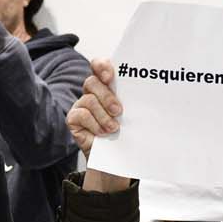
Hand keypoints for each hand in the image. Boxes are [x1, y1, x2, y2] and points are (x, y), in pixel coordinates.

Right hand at [66, 58, 130, 192]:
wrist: (118, 156)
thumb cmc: (128, 131)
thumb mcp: (134, 113)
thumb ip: (134, 100)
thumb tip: (148, 91)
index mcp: (107, 84)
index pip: (98, 65)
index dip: (102, 66)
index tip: (110, 77)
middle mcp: (92, 92)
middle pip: (92, 82)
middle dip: (106, 96)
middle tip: (118, 111)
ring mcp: (81, 104)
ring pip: (88, 100)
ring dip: (103, 115)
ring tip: (114, 128)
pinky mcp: (73, 119)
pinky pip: (80, 114)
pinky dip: (94, 124)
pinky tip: (103, 133)